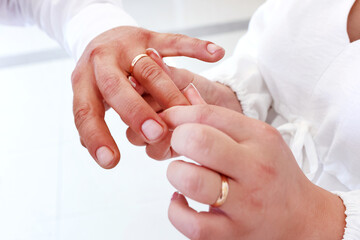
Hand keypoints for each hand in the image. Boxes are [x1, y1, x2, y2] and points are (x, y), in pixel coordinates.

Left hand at [71, 26, 224, 168]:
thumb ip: (93, 122)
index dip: (96, 137)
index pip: (86, 112)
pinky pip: (174, 42)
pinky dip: (195, 48)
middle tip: (156, 133)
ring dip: (168, 91)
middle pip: (116, 87)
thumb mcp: (89, 96)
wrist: (100, 33)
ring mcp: (128, 46)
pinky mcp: (149, 36)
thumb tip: (101, 154)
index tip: (112, 161)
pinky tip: (215, 55)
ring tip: (187, 112)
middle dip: (136, 111)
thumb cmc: (98, 76)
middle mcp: (102, 61)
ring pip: (150, 70)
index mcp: (83, 81)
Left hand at [160, 104, 345, 239]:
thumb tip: (185, 97)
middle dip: (177, 139)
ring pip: (192, 182)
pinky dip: (176, 210)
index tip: (170, 120)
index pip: (208, 115)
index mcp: (260, 139)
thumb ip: (221, 120)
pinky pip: (192, 224)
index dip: (178, 114)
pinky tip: (182, 200)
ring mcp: (245, 205)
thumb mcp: (258, 138)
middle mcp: (255, 169)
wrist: (301, 217)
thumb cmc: (273, 173)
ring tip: (182, 174)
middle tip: (179, 146)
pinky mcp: (232, 233)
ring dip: (175, 174)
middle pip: (200, 142)